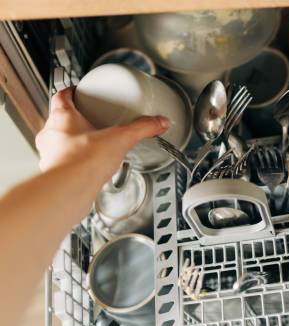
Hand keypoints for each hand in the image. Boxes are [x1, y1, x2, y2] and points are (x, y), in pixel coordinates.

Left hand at [35, 87, 169, 179]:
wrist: (69, 189)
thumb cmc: (83, 161)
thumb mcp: (120, 138)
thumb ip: (142, 128)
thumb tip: (158, 122)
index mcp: (62, 118)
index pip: (62, 96)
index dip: (71, 92)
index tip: (78, 92)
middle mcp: (50, 135)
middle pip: (60, 119)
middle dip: (75, 120)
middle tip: (90, 122)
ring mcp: (49, 155)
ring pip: (58, 143)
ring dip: (72, 143)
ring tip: (90, 146)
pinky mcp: (54, 173)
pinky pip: (63, 164)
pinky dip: (73, 164)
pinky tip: (87, 168)